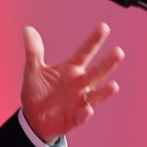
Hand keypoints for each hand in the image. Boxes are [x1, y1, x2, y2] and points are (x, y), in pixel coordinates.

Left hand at [20, 23, 123, 141]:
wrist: (34, 119)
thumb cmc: (37, 92)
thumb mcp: (33, 71)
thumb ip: (33, 51)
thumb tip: (28, 29)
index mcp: (71, 69)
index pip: (84, 52)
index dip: (93, 40)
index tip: (104, 27)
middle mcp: (80, 83)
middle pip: (96, 72)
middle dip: (108, 63)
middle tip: (119, 52)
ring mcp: (80, 100)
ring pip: (96, 94)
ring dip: (105, 91)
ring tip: (114, 86)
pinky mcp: (76, 117)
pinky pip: (82, 115)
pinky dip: (85, 114)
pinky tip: (87, 110)